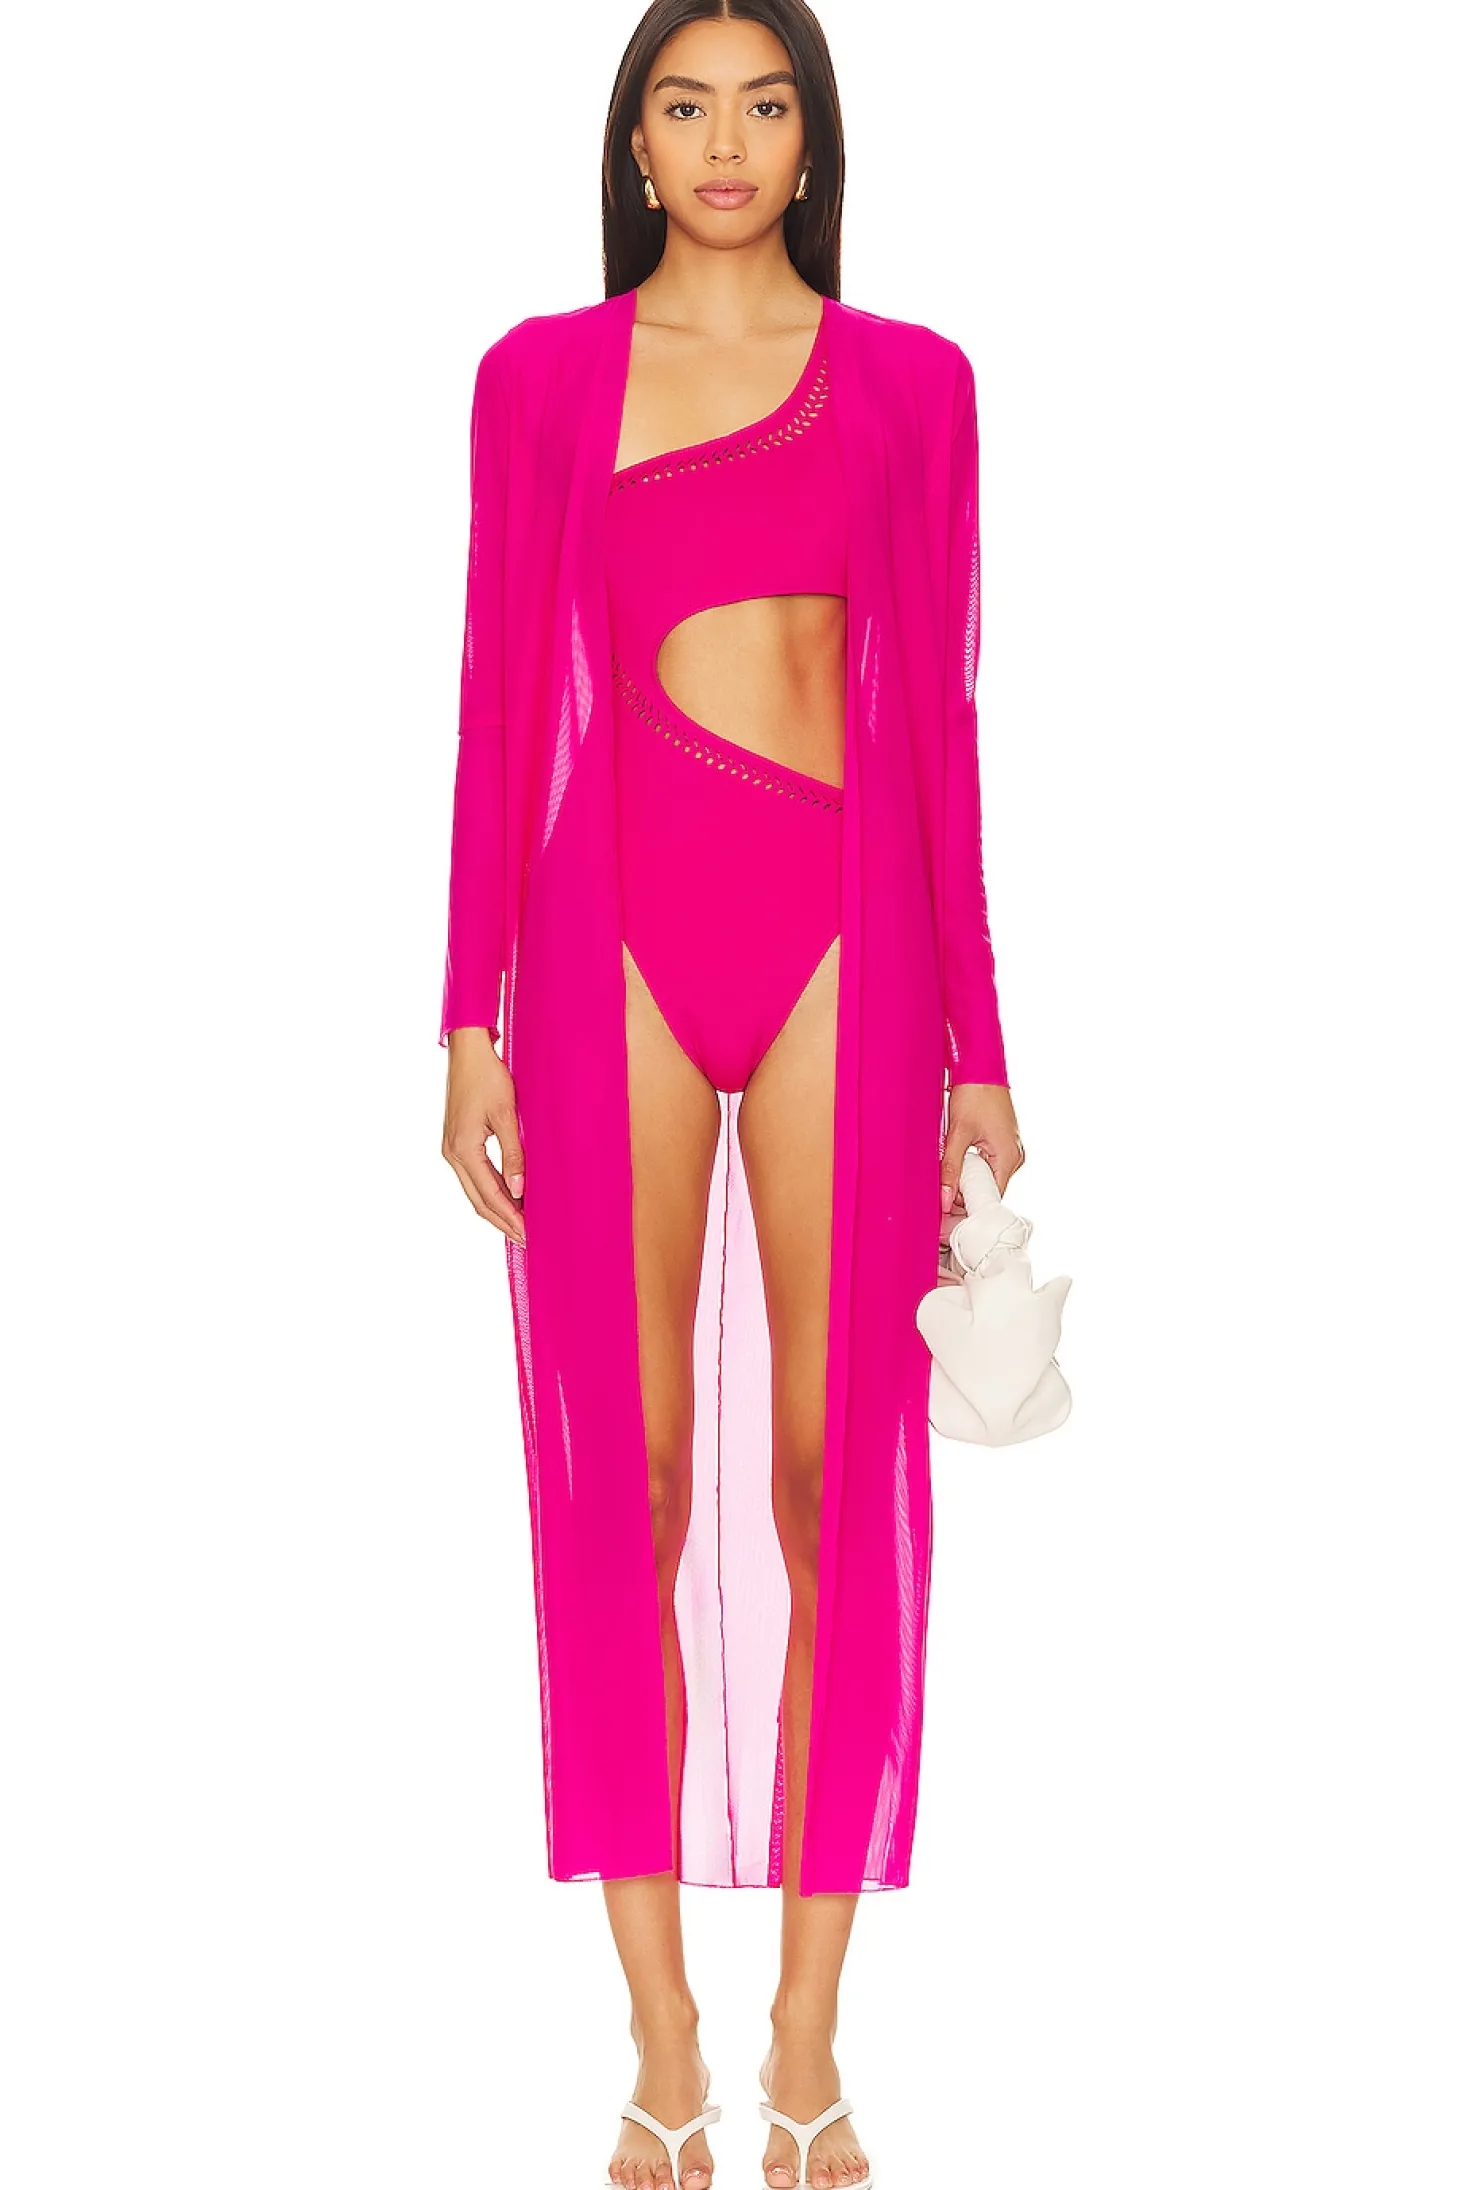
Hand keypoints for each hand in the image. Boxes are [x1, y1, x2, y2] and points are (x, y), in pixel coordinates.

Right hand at [442, 1028, 525, 1243]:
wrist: (467, 1052)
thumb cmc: (488, 1077)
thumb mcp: (506, 1115)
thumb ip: (513, 1154)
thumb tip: (520, 1189)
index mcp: (463, 1149)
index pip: (489, 1195)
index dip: (510, 1217)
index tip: (529, 1233)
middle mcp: (452, 1154)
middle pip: (478, 1200)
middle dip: (503, 1222)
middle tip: (527, 1239)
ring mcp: (452, 1149)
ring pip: (475, 1191)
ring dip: (497, 1209)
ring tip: (519, 1225)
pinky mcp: (457, 1142)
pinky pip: (474, 1177)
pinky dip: (491, 1192)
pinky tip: (507, 1198)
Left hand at [940, 1082, 1023, 1214]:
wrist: (981, 1067)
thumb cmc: (974, 1094)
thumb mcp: (957, 1134)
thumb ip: (950, 1169)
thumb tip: (945, 1198)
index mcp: (1009, 1158)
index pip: (991, 1198)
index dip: (969, 1207)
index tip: (948, 1213)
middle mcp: (1015, 1156)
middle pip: (989, 1189)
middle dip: (966, 1193)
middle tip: (942, 1193)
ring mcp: (1010, 1149)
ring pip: (987, 1176)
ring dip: (967, 1178)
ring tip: (948, 1173)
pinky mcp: (1002, 1142)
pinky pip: (988, 1163)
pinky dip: (972, 1166)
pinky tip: (958, 1159)